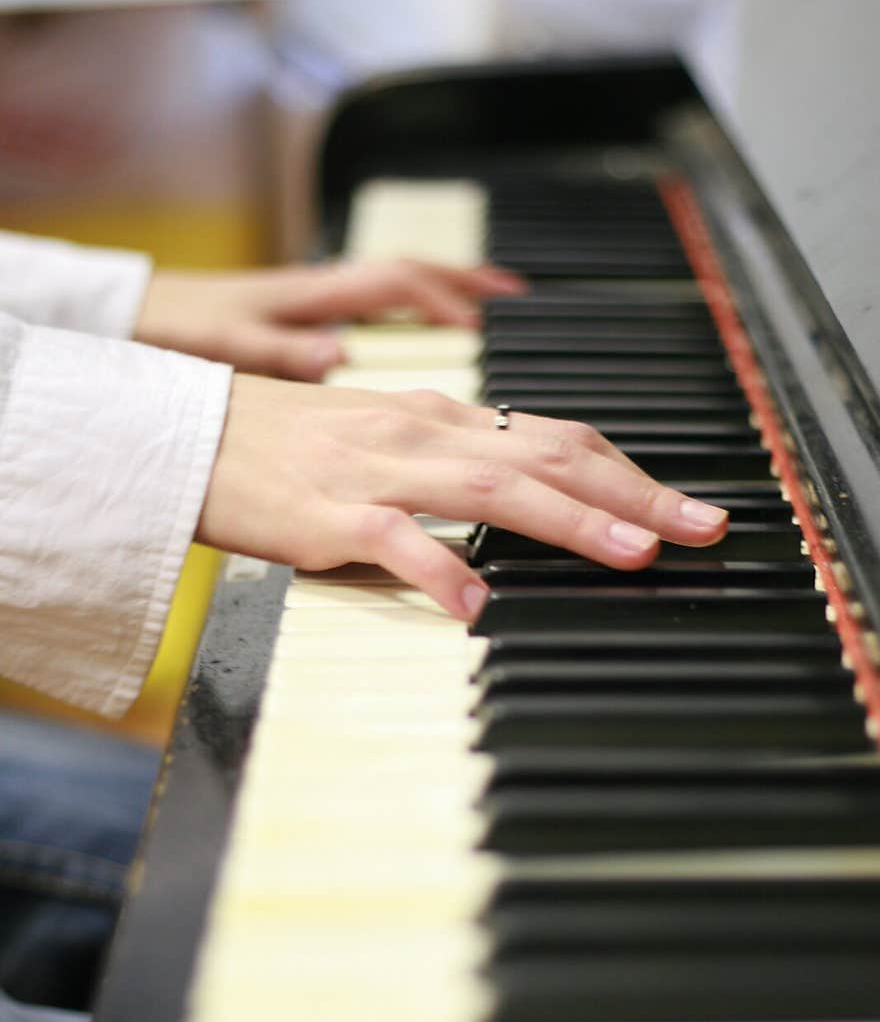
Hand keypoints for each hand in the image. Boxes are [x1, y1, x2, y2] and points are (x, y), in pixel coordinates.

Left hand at [134, 259, 524, 380]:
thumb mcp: (224, 347)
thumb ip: (280, 351)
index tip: (488, 316)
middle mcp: (320, 295)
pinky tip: (421, 351)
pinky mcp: (304, 329)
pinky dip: (407, 326)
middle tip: (517, 300)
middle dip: (465, 284)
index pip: (395, 282)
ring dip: (443, 302)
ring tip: (490, 318)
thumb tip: (338, 355)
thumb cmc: (173, 331)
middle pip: (410, 277)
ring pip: (394, 297)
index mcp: (309, 295)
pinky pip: (372, 320)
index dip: (445, 296)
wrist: (132, 326)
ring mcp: (314, 309)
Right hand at [197, 376, 728, 618]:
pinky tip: (477, 603)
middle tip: (701, 529)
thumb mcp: (391, 442)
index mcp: (444, 417)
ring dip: (569, 522)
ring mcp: (376, 471)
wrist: (191, 434)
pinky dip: (439, 568)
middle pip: (548, 456)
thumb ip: (461, 464)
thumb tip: (537, 495)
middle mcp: (424, 433)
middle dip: (635, 495)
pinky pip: (392, 540)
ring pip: (490, 486)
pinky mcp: (326, 514)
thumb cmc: (292, 445)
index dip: (630, 472)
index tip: (685, 508)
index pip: (558, 436)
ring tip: (631, 555)